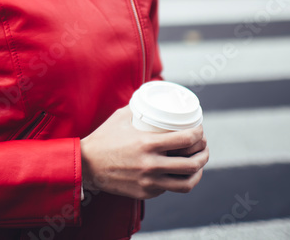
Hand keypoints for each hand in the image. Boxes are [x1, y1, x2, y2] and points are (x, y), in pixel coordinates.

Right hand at [79, 106, 208, 199]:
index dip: (199, 134)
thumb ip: (139, 108)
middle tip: (203, 147)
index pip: (185, 140)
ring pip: (186, 183)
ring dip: (197, 173)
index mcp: (147, 144)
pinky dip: (176, 180)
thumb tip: (153, 96)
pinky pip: (169, 189)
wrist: (86, 165)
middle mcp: (151, 165)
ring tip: (197, 165)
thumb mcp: (121, 117)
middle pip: (192, 164)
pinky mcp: (145, 193)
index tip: (199, 130)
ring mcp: (149, 182)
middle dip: (204, 154)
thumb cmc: (104, 138)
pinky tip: (177, 173)